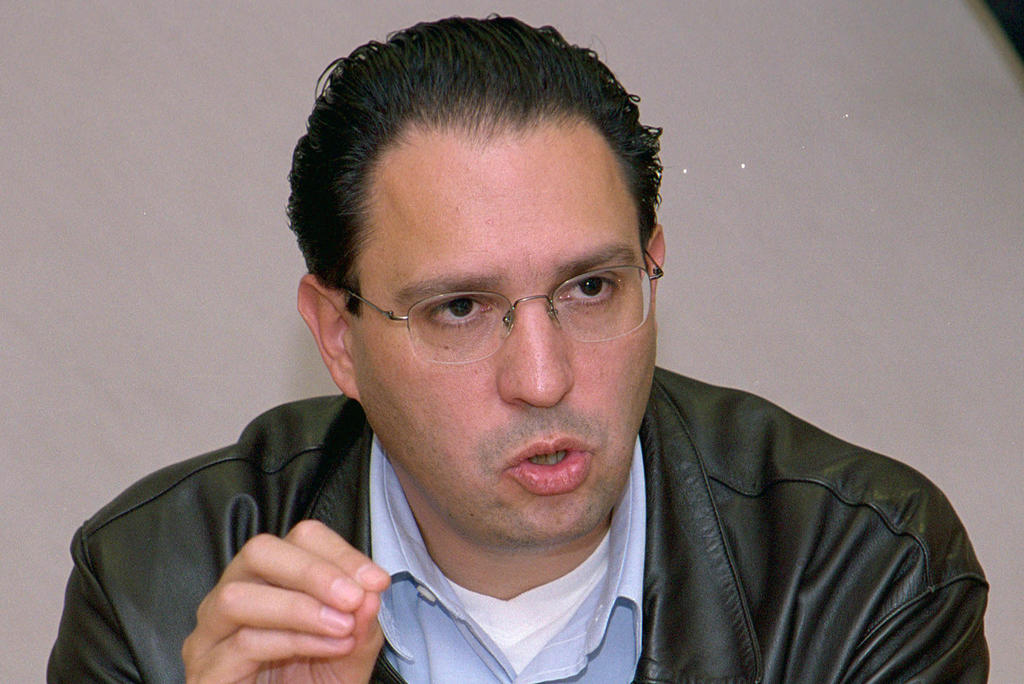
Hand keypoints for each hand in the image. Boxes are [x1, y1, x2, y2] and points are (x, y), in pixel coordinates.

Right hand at [182, 519, 390, 682]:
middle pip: (259, 552)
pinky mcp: (207, 672)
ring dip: (299, 607)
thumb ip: (363, 622)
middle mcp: (232, 598)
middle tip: (353, 597)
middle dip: (312, 570)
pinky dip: (293, 640)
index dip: (340, 554)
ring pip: (239, 595)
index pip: (298, 539)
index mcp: (270, 581)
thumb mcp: (352, 652)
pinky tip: (328, 647)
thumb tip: (371, 590)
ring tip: (342, 626)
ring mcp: (211, 636)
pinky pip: (242, 643)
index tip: (376, 581)